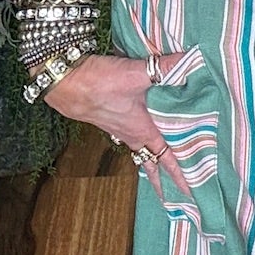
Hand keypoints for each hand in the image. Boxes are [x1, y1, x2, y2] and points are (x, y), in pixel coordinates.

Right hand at [38, 53, 187, 201]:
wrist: (62, 81)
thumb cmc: (99, 84)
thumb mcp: (136, 74)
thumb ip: (165, 68)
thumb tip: (192, 60)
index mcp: (142, 130)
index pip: (166, 158)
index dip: (179, 176)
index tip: (190, 193)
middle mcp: (130, 134)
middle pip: (151, 161)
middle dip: (163, 177)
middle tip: (175, 192)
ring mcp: (116, 127)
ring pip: (139, 148)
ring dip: (150, 157)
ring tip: (160, 162)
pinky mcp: (106, 117)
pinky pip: (127, 134)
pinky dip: (137, 137)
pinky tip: (139, 126)